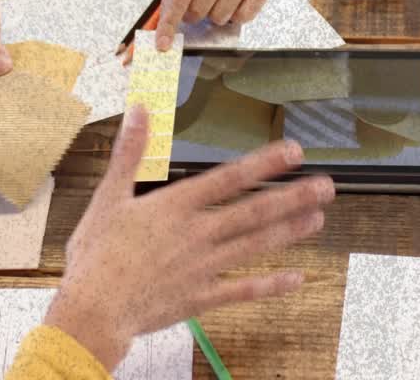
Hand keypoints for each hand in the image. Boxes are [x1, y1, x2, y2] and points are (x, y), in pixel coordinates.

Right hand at [45, 107, 334, 370]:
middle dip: (292, 197)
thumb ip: (130, 152)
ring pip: (254, 245)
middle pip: (254, 212)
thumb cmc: (97, 254)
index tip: (294, 153)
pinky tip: (295, 278)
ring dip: (288, 231)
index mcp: (176, 207)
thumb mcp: (108, 196)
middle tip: (326, 187)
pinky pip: (242, 289)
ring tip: (317, 218)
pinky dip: (270, 285)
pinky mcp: (201, 297)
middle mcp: (198, 234)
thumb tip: (139, 109)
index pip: (229, 179)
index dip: (264, 164)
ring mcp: (204, 267)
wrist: (94, 310)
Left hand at [155, 0, 271, 50]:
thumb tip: (162, 38)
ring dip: (213, 14)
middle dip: (193, 14)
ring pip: (220, 18)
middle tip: (197, 0)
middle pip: (199, 10)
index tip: (163, 44)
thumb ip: (170, 2)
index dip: (170, 22)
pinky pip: (242, 18)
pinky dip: (233, 15)